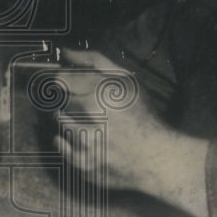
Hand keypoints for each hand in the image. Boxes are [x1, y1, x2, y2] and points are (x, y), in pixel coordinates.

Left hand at [53, 49, 210, 216]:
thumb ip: (93, 61)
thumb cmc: (141, 114)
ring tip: (92, 122)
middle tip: (90, 106)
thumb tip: (66, 51)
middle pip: (61, 101)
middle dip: (71, 101)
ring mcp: (86, 143)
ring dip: (69, 119)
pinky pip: (61, 145)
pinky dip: (67, 140)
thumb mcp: (124, 79)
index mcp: (102, 92)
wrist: (156, 157)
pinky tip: (86, 137)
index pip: (62, 80)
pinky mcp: (83, 164)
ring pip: (60, 122)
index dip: (65, 80)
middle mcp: (92, 116)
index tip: (71, 83)